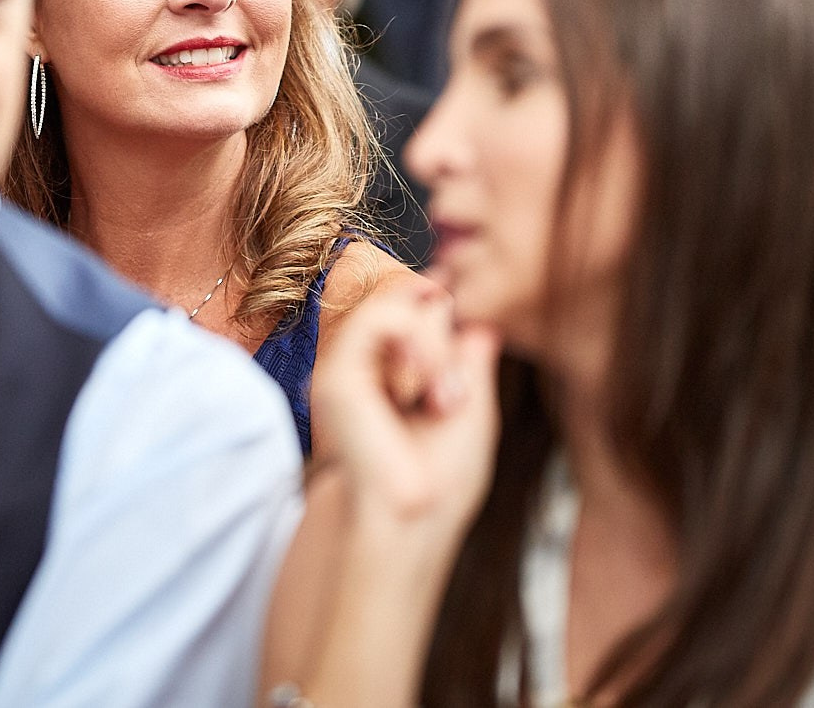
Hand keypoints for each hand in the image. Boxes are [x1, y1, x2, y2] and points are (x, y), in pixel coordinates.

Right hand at [310, 280, 499, 540]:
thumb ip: (470, 354)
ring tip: (440, 398)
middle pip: (415, 291)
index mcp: (396, 370)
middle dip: (447, 331)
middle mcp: (368, 362)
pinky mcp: (334, 371)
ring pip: (399, 296)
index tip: (463, 368)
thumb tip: (479, 316)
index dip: (449, 318)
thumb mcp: (473, 405)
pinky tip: (420, 388)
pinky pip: (382, 315)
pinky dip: (415, 342)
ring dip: (434, 344)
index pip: (422, 304)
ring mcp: (348, 364)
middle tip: (450, 396)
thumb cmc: (441, 482)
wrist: (409, 524)